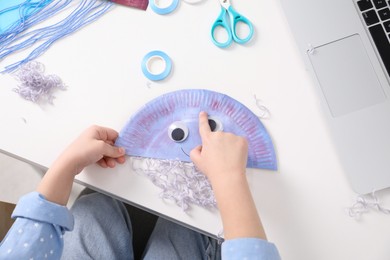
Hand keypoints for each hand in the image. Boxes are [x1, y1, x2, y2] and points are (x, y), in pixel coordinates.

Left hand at [37, 125, 125, 204]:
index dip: (120, 142)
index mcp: (97, 130)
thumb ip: (114, 150)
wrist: (69, 163)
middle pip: (110, 143)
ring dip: (110, 157)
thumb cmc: (83, 151)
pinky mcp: (88, 153)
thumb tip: (121, 151)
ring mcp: (91, 145)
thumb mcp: (102, 148)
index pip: (113, 134)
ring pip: (105, 151)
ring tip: (112, 164)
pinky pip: (100, 155)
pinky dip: (104, 160)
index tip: (125, 150)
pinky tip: (105, 164)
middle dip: (116, 152)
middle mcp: (94, 136)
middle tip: (121, 159)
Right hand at [190, 112, 265, 239]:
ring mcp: (232, 136)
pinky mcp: (242, 140)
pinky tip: (236, 156)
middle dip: (219, 144)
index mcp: (208, 139)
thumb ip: (195, 151)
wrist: (228, 176)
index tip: (204, 113)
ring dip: (229, 146)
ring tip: (228, 158)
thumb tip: (201, 146)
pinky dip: (238, 147)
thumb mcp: (197, 161)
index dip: (203, 119)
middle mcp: (219, 134)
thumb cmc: (213, 170)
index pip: (204, 126)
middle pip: (219, 137)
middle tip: (220, 157)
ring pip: (230, 139)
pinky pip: (240, 141)